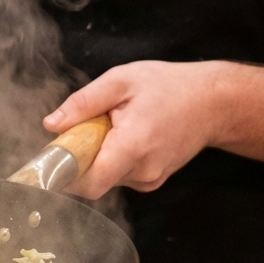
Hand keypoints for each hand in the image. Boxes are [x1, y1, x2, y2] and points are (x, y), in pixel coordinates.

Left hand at [43, 59, 223, 198]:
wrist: (212, 102)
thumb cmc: (168, 87)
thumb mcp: (121, 81)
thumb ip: (84, 103)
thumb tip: (51, 125)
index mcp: (133, 146)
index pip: (90, 182)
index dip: (65, 174)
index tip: (51, 159)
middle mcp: (143, 171)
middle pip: (94, 180)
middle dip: (80, 158)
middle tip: (84, 128)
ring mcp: (150, 179)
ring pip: (106, 178)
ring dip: (97, 157)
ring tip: (112, 126)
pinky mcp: (153, 180)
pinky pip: (120, 175)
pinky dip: (112, 159)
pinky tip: (125, 135)